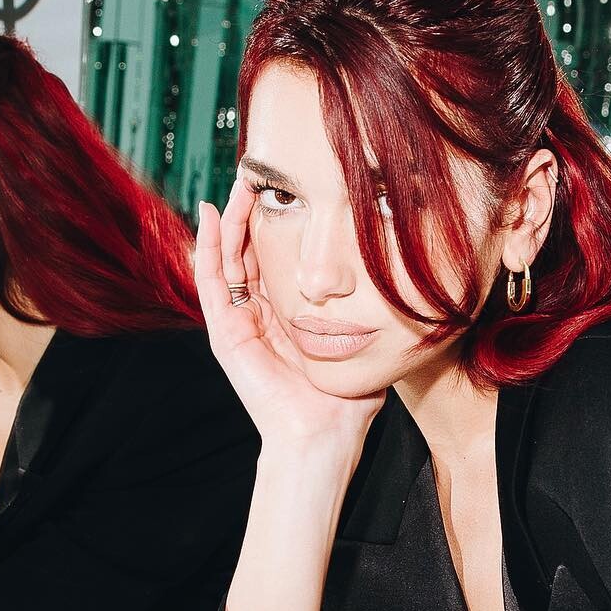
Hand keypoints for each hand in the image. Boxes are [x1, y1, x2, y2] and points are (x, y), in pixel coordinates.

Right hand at [194, 180, 382, 455]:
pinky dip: (207, 249)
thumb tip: (403, 277)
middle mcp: (260, 316)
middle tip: (257, 173)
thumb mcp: (364, 341)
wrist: (325, 437)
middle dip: (251, 212)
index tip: (290, 188)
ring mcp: (239, 325)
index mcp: (288, 316)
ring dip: (229, 221)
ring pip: (226, 260)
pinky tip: (211, 216)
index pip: (276, 257)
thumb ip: (371, 311)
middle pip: (248, 251)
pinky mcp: (226, 337)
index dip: (278, 222)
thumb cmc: (348, 401)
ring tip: (236, 185)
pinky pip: (211, 285)